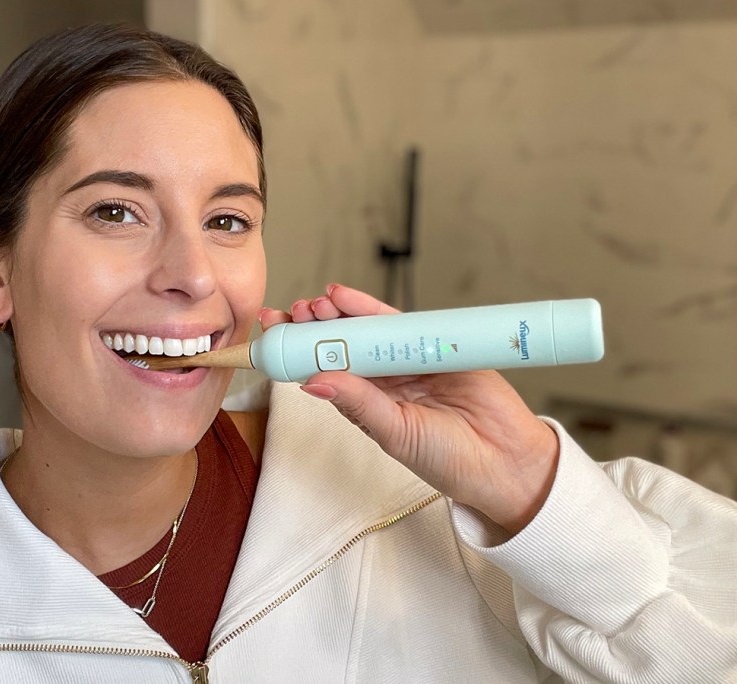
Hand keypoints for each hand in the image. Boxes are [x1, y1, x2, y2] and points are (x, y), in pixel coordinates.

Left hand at [259, 284, 559, 535]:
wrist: (507, 461)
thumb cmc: (450, 460)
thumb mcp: (396, 433)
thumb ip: (359, 405)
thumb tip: (313, 382)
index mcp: (367, 404)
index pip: (325, 372)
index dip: (299, 354)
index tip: (272, 338)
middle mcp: (384, 380)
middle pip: (341, 345)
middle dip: (312, 328)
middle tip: (289, 314)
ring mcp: (409, 359)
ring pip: (365, 330)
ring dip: (337, 314)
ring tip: (312, 304)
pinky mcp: (437, 344)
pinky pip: (400, 321)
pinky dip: (372, 309)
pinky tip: (344, 297)